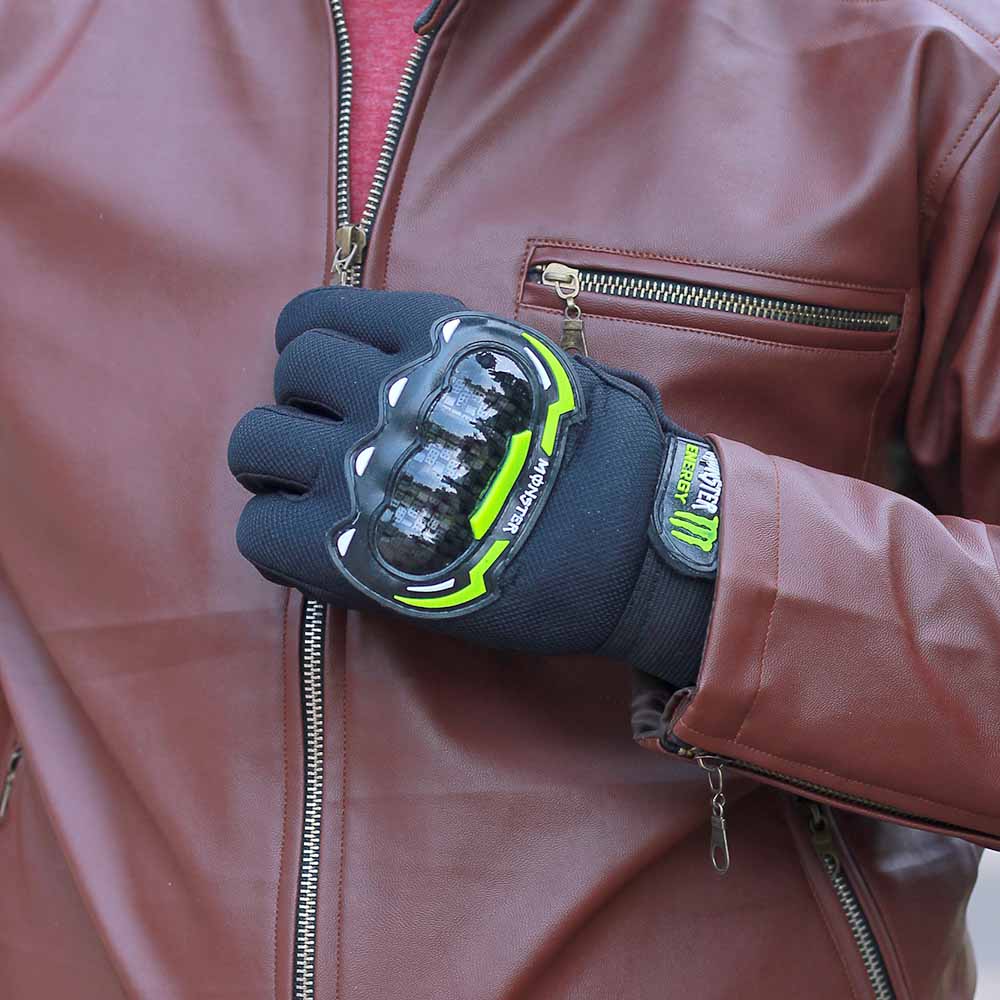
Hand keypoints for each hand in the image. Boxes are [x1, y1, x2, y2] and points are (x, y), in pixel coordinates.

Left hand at [228, 287, 718, 685]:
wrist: (636, 552)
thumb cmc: (615, 463)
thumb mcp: (553, 370)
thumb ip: (477, 357)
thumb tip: (431, 360)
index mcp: (438, 340)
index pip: (317, 315)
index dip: (312, 349)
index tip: (332, 383)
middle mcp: (390, 391)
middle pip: (285, 373)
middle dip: (300, 408)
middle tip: (333, 446)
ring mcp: (365, 469)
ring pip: (254, 446)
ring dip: (278, 471)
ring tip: (317, 498)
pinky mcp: (353, 551)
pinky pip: (258, 531)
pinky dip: (276, 539)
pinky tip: (315, 550)